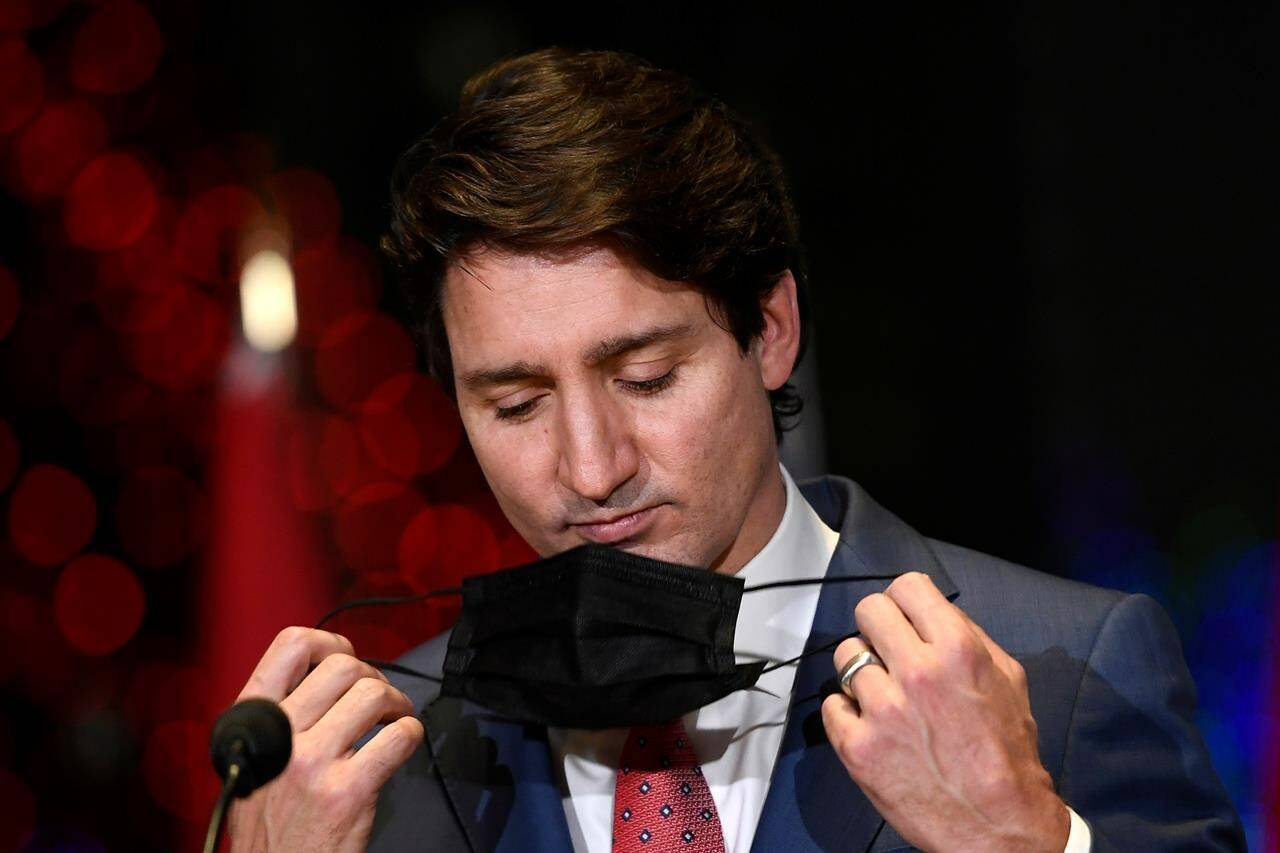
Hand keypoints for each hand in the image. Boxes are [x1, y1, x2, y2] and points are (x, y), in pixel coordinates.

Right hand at [226, 627, 424, 851]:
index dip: (329, 642)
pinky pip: (399, 736)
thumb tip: (326, 676)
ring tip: (393, 720)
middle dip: (372, 676)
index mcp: (253, 721)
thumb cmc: (267, 821)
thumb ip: (280, 716)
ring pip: (374, 694)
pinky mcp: (346, 792)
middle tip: (379, 700)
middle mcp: (281, 735)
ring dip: (396, 702)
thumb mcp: (254, 757)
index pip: (290, 646)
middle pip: (344, 666)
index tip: (347, 657)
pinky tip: (403, 744)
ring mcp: (313, 763)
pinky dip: (411, 733)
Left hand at [820, 572, 1068, 852]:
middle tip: (890, 652)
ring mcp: (882, 709)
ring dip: (862, 672)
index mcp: (957, 650)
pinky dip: (848, 714)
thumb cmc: (1007, 753)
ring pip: (846, 655)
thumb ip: (969, 636)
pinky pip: (831, 704)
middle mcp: (916, 672)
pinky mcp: (856, 746)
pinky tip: (874, 727)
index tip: (906, 618)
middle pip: (868, 611)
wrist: (999, 827)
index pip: (906, 587)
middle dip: (879, 628)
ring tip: (885, 696)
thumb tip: (931, 611)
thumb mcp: (1007, 679)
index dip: (905, 602)